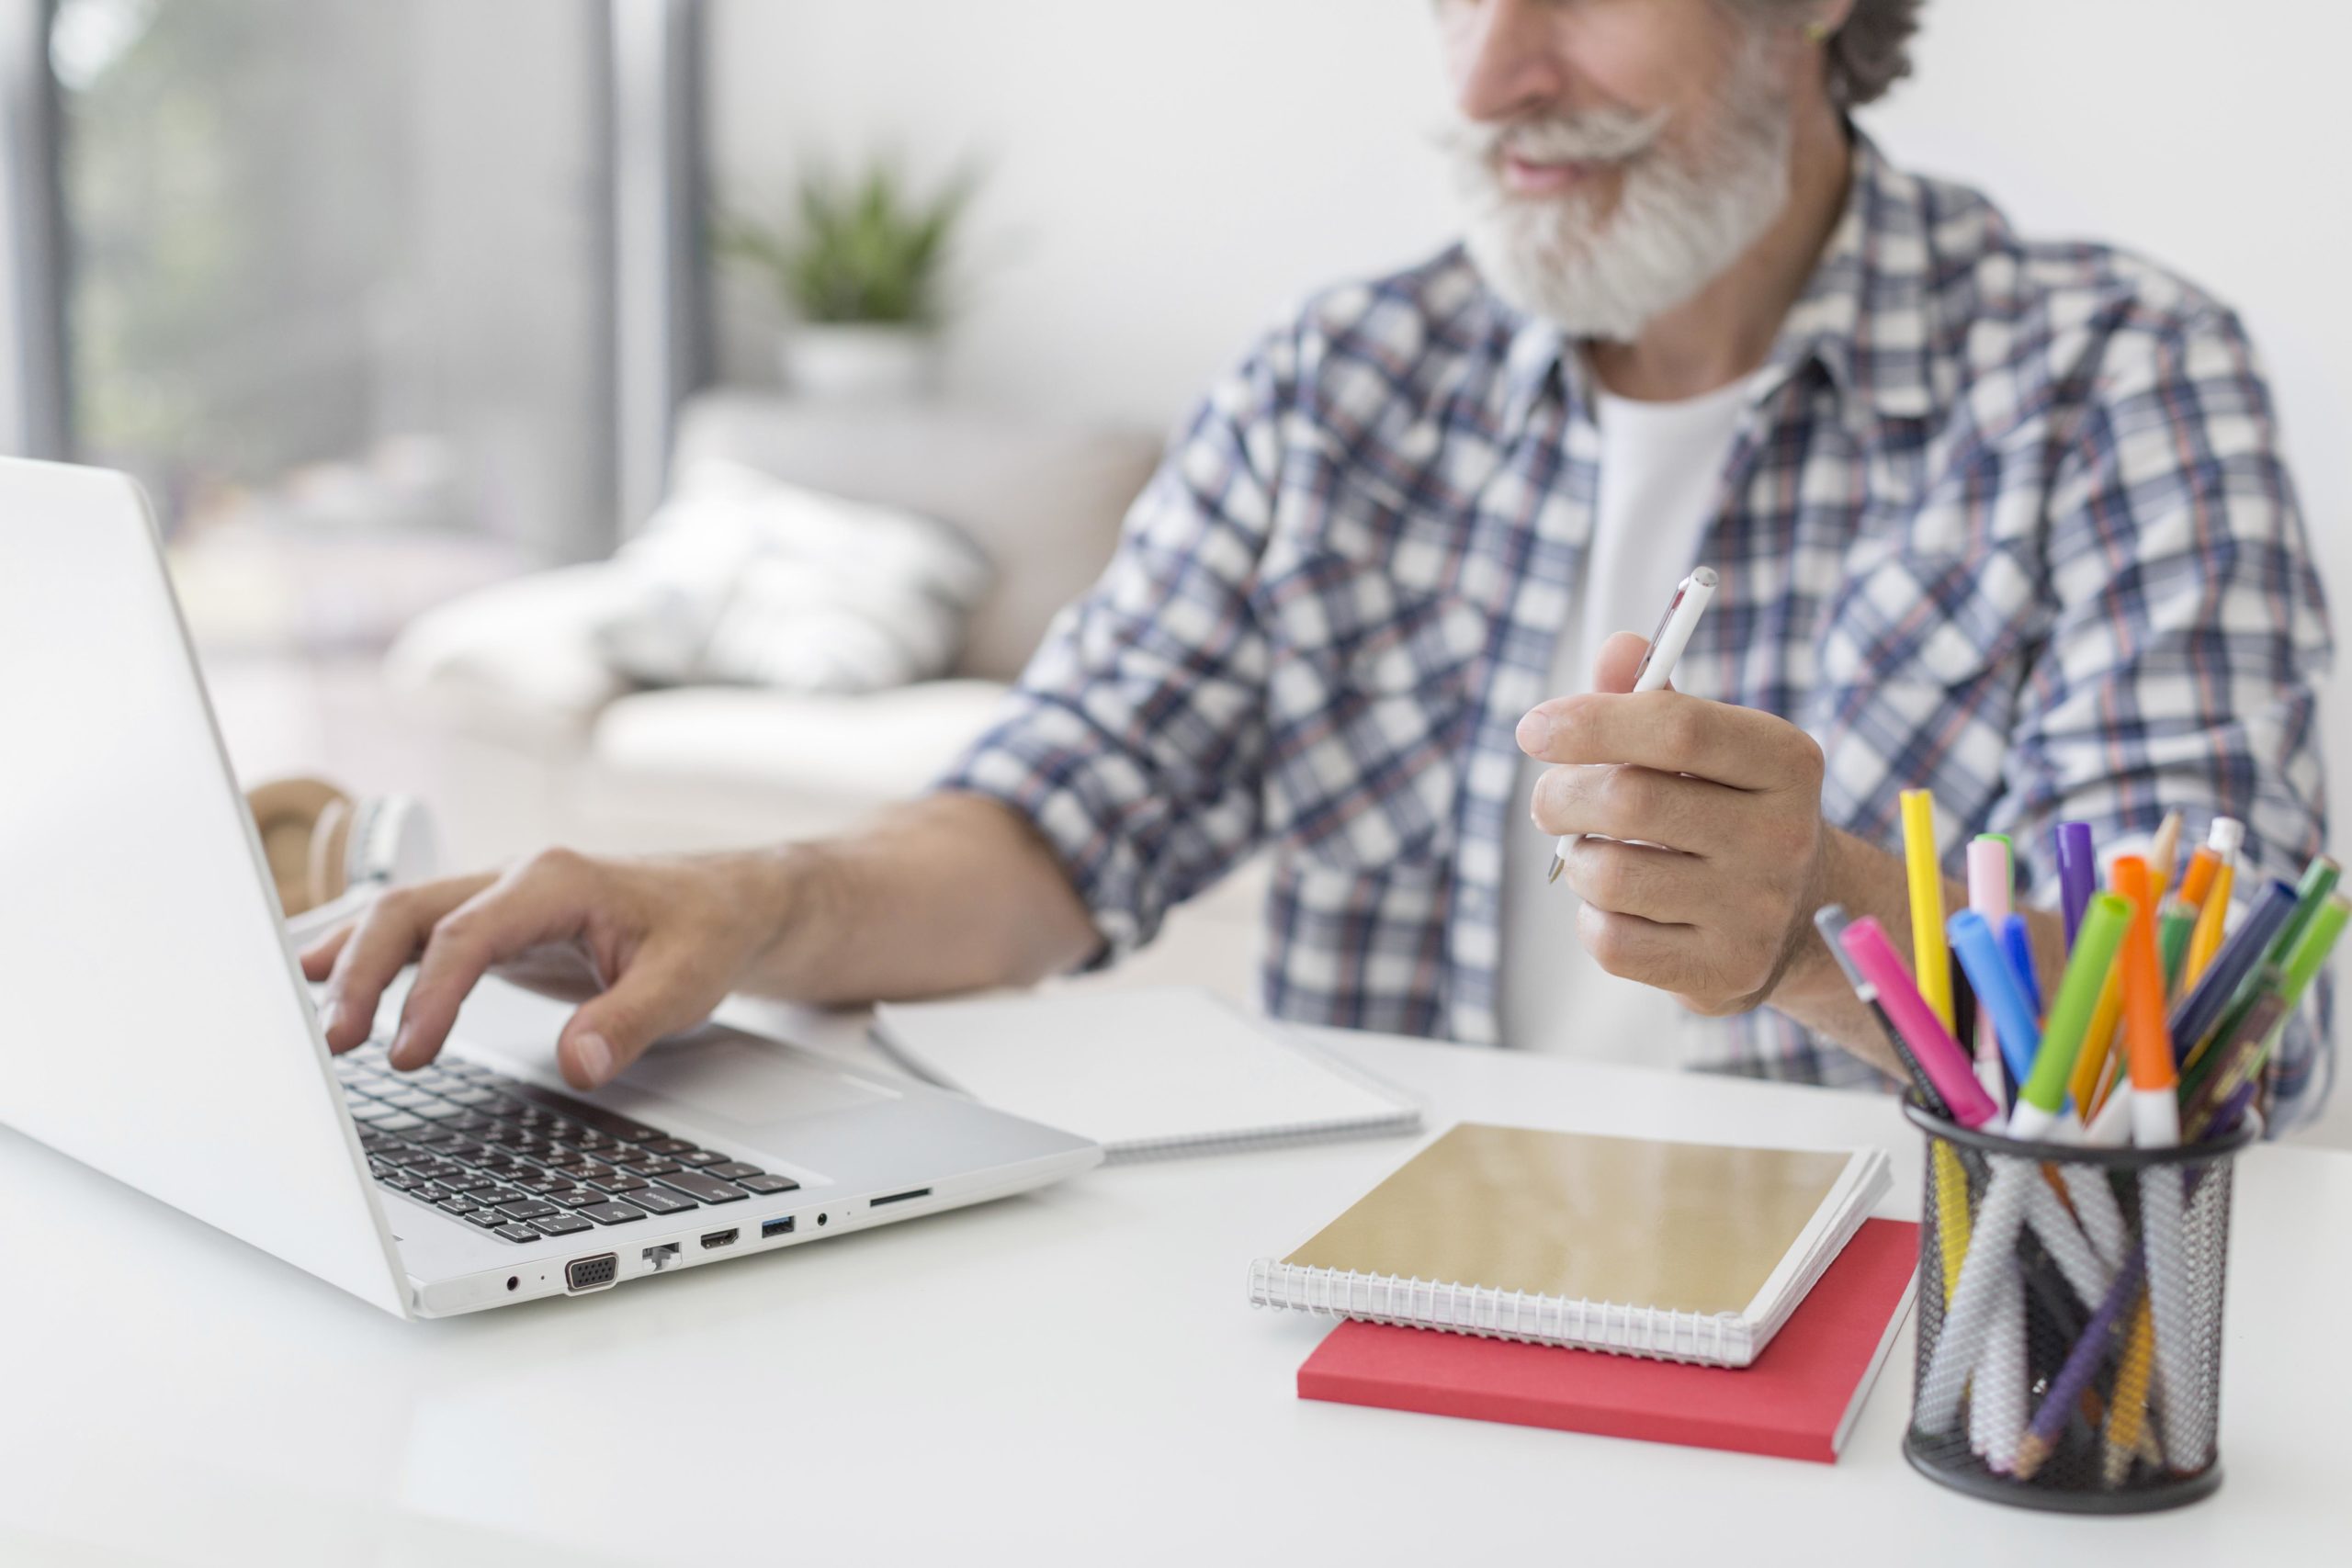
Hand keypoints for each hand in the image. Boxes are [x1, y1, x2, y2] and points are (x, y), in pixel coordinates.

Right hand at [300, 847, 795, 1088]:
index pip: (469, 934)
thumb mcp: (689, 981)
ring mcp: (498, 898)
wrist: (725, 902)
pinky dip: (369, 954)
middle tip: (335, 1042)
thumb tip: (580, 1065)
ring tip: (314, 1020)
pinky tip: (323, 978)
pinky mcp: (493, 923)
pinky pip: (419, 933)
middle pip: (413, 912)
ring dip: (353, 962)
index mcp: (556, 880)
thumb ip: (631, 1021)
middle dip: (362, 971)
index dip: (430, 994)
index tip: (407, 1055)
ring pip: (404, 915)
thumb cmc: (705, 931)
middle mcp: (515, 879)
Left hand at [1517, 632, 1833, 1016]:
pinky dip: (1592, 917)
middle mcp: (1784, 835)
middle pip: (1629, 799)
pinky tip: (1618, 904)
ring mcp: (1758, 910)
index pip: (1676, 726)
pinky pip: (1612, 940)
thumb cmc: (1725, 808)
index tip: (1534, 730)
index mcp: (1785, 760)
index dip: (1591, 721)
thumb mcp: (1706, 746)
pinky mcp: (1726, 970)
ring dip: (1576, 860)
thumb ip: (1653, 696)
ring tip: (1593, 853)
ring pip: (1609, 874)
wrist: (1796, 914)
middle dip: (1561, 795)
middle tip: (1548, 800)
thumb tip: (1619, 648)